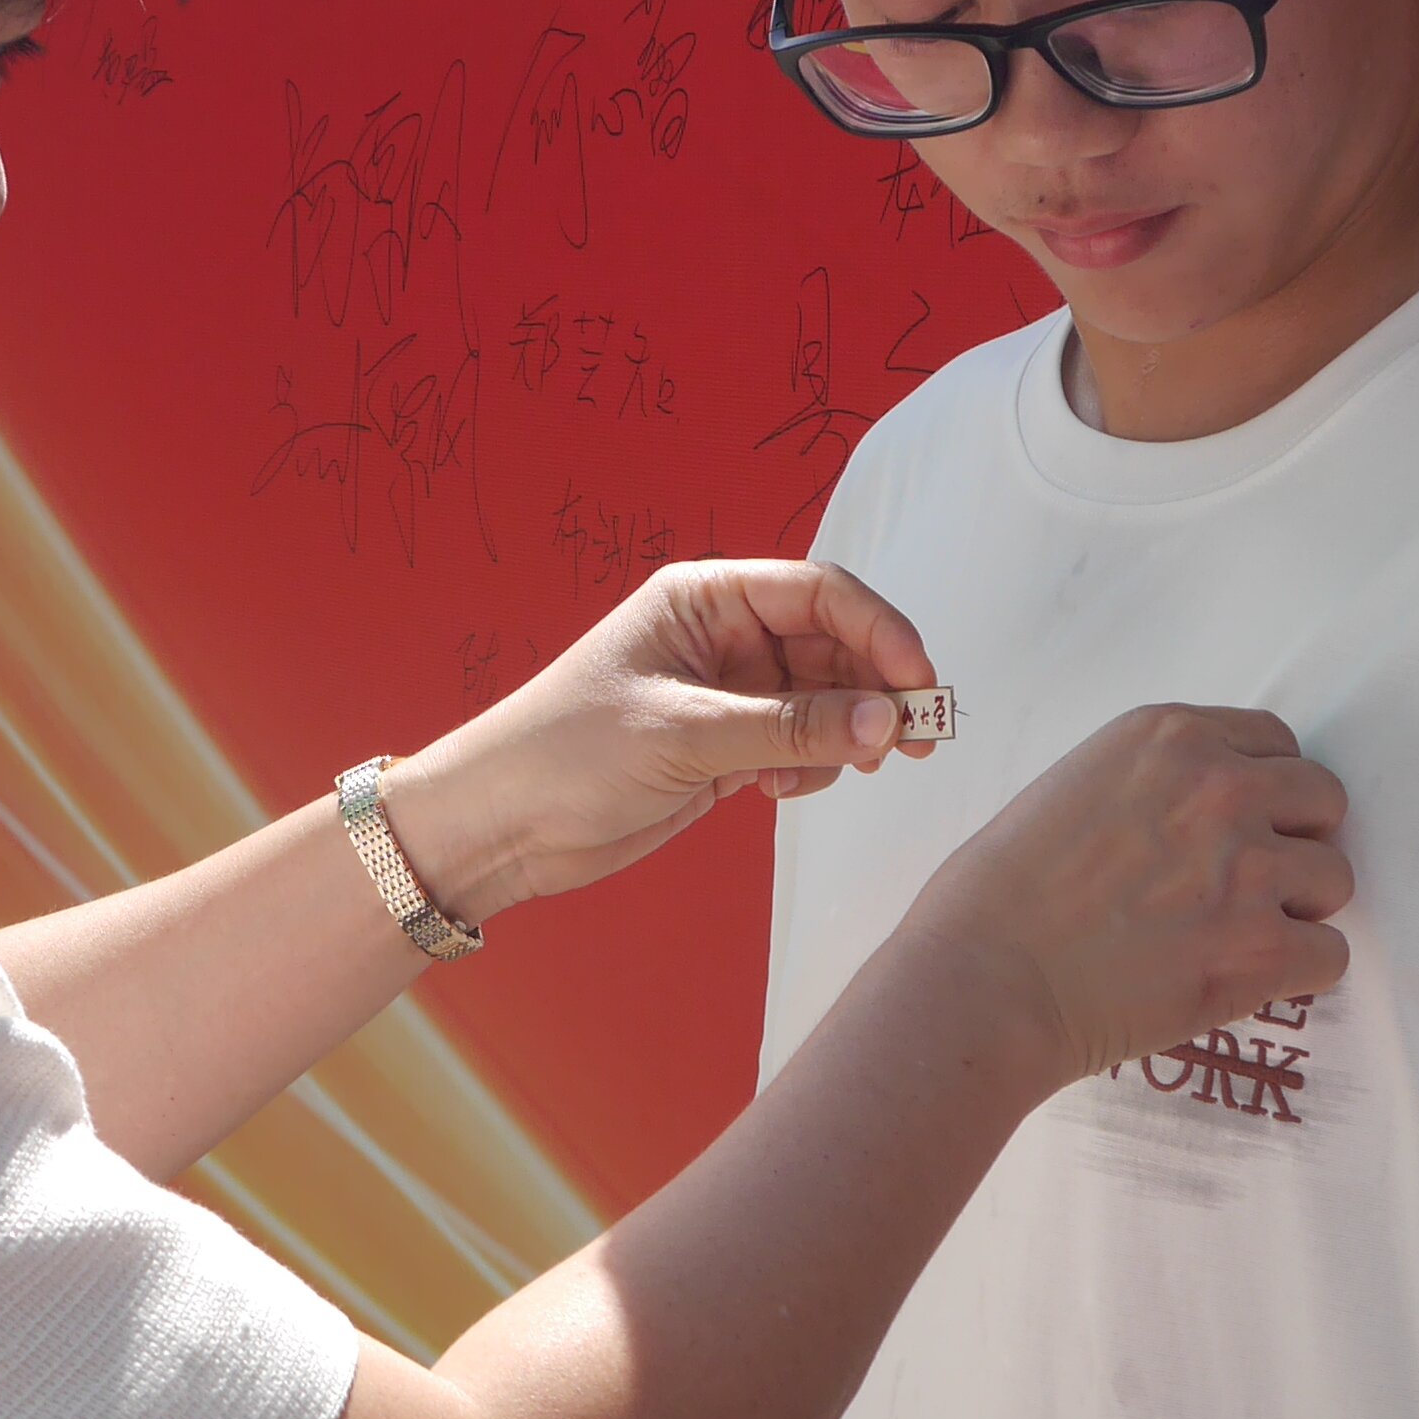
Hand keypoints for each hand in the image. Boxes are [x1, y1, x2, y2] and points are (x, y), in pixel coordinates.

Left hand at [381, 560, 940, 923]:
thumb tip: (886, 722)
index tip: (918, 685)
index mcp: (705, 599)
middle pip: (834, 646)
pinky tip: (779, 789)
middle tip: (913, 744)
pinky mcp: (723, 748)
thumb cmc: (567, 755)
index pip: (820, 593)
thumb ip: (791, 727)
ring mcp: (726, 694)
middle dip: (875, 691)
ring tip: (835, 771)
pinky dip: (810, 766)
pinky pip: (798, 744)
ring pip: (824, 700)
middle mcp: (722, 638)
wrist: (500, 826)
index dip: (880, 632)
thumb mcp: (685, 734)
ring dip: (846, 735)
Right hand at [898, 704, 1350, 1092]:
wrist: (983, 983)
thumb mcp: (1070, 787)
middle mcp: (1221, 787)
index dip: (1264, 792)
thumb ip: (1151, 785)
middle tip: (1245, 887)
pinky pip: (1330, 955)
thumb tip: (1194, 821)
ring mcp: (1248, 868)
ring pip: (1335, 880)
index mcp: (1170, 737)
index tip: (1239, 829)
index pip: (1277, 742)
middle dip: (1293, 843)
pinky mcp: (1259, 948)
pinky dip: (1296, 974)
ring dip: (1298, 911)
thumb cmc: (996, 900)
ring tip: (1233, 938)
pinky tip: (1243, 982)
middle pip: (1324, 800)